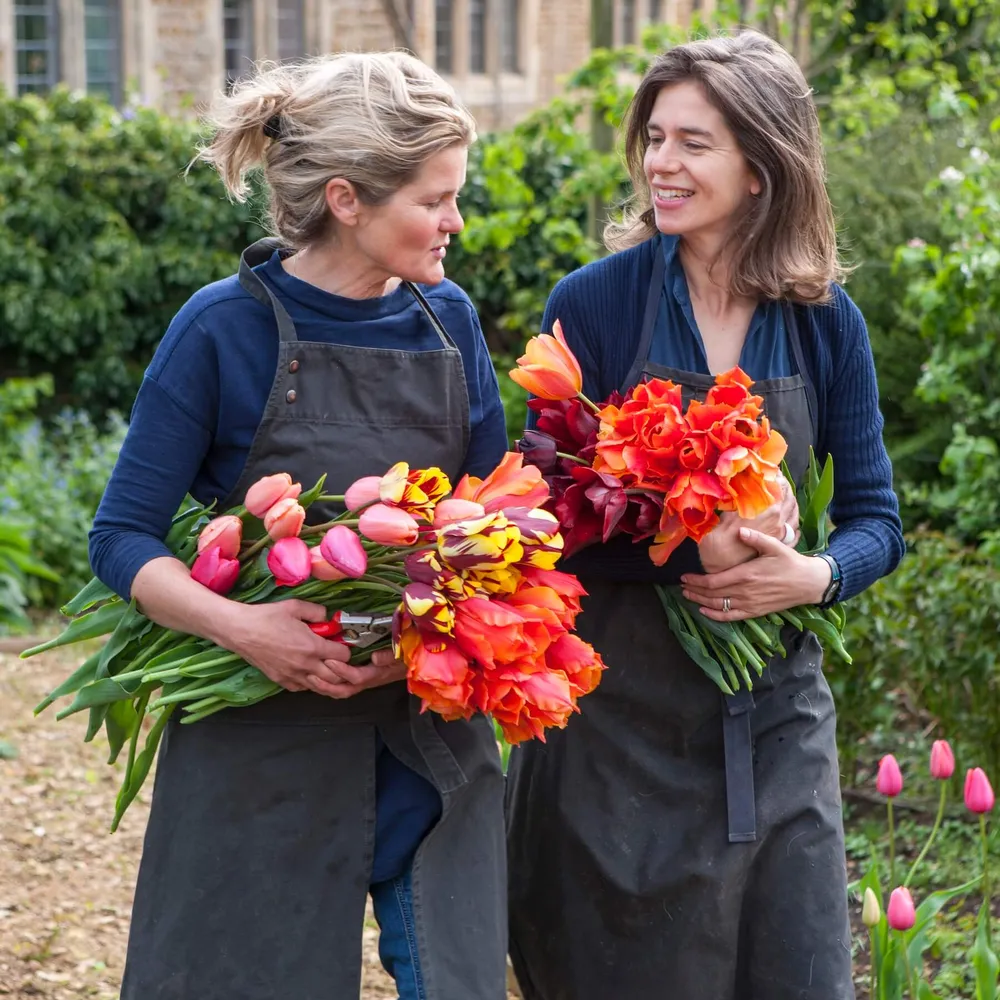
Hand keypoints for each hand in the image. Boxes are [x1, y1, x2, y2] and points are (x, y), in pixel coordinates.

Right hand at [217, 599, 352, 695]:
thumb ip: (316, 611)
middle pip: (337, 677)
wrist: (240, 631)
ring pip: (321, 687)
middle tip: (337, 657)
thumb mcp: (295, 606)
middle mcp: (305, 665)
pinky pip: (303, 688)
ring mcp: (293, 676)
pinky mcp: (282, 681)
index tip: (340, 643)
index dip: (345, 648)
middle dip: (342, 667)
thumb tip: (327, 617)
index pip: (343, 656)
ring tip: (327, 666)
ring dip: (328, 678)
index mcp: (312, 646)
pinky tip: (308, 671)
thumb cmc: (266, 617)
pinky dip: (310, 682)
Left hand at [305, 647, 406, 699]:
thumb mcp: (402, 652)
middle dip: (327, 685)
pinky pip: (341, 686)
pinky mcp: (359, 679)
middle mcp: (368, 681)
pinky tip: (317, 677)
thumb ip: (389, 656)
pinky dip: (327, 684)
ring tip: (309, 677)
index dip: (342, 671)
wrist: (411, 661)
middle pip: (344, 690)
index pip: (357, 676)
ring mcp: (363, 681)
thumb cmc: (406, 654)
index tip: (329, 660)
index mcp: (377, 673)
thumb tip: (374, 658)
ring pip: (341, 690)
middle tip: (311, 674)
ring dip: (324, 687)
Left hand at [682, 527, 831, 620]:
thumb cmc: (790, 562)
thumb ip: (755, 538)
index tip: (684, 577)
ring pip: (719, 606)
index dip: (696, 581)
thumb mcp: (775, 546)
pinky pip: (731, 617)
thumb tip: (739, 531)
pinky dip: (715, 616)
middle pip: (712, 594)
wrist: (808, 583)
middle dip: (694, 591)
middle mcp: (745, 591)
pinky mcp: (755, 612)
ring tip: (687, 596)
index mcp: (746, 574)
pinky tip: (704, 612)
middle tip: (681, 586)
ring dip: (700, 602)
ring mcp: (750, 604)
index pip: (714, 581)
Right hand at [698, 476, 799, 573]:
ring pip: (794, 515)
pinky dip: (793, 523)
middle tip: (778, 482)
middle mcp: (779, 521)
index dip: (777, 477)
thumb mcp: (724, 514)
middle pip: (790, 499)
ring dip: (791, 504)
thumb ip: (735, 498)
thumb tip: (737, 481)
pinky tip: (788, 521)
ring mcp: (781, 534)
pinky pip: (794, 532)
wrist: (722, 568)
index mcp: (768, 510)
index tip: (772, 471)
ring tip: (784, 499)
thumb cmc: (719, 540)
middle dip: (785, 488)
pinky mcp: (779, 546)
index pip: (781, 487)